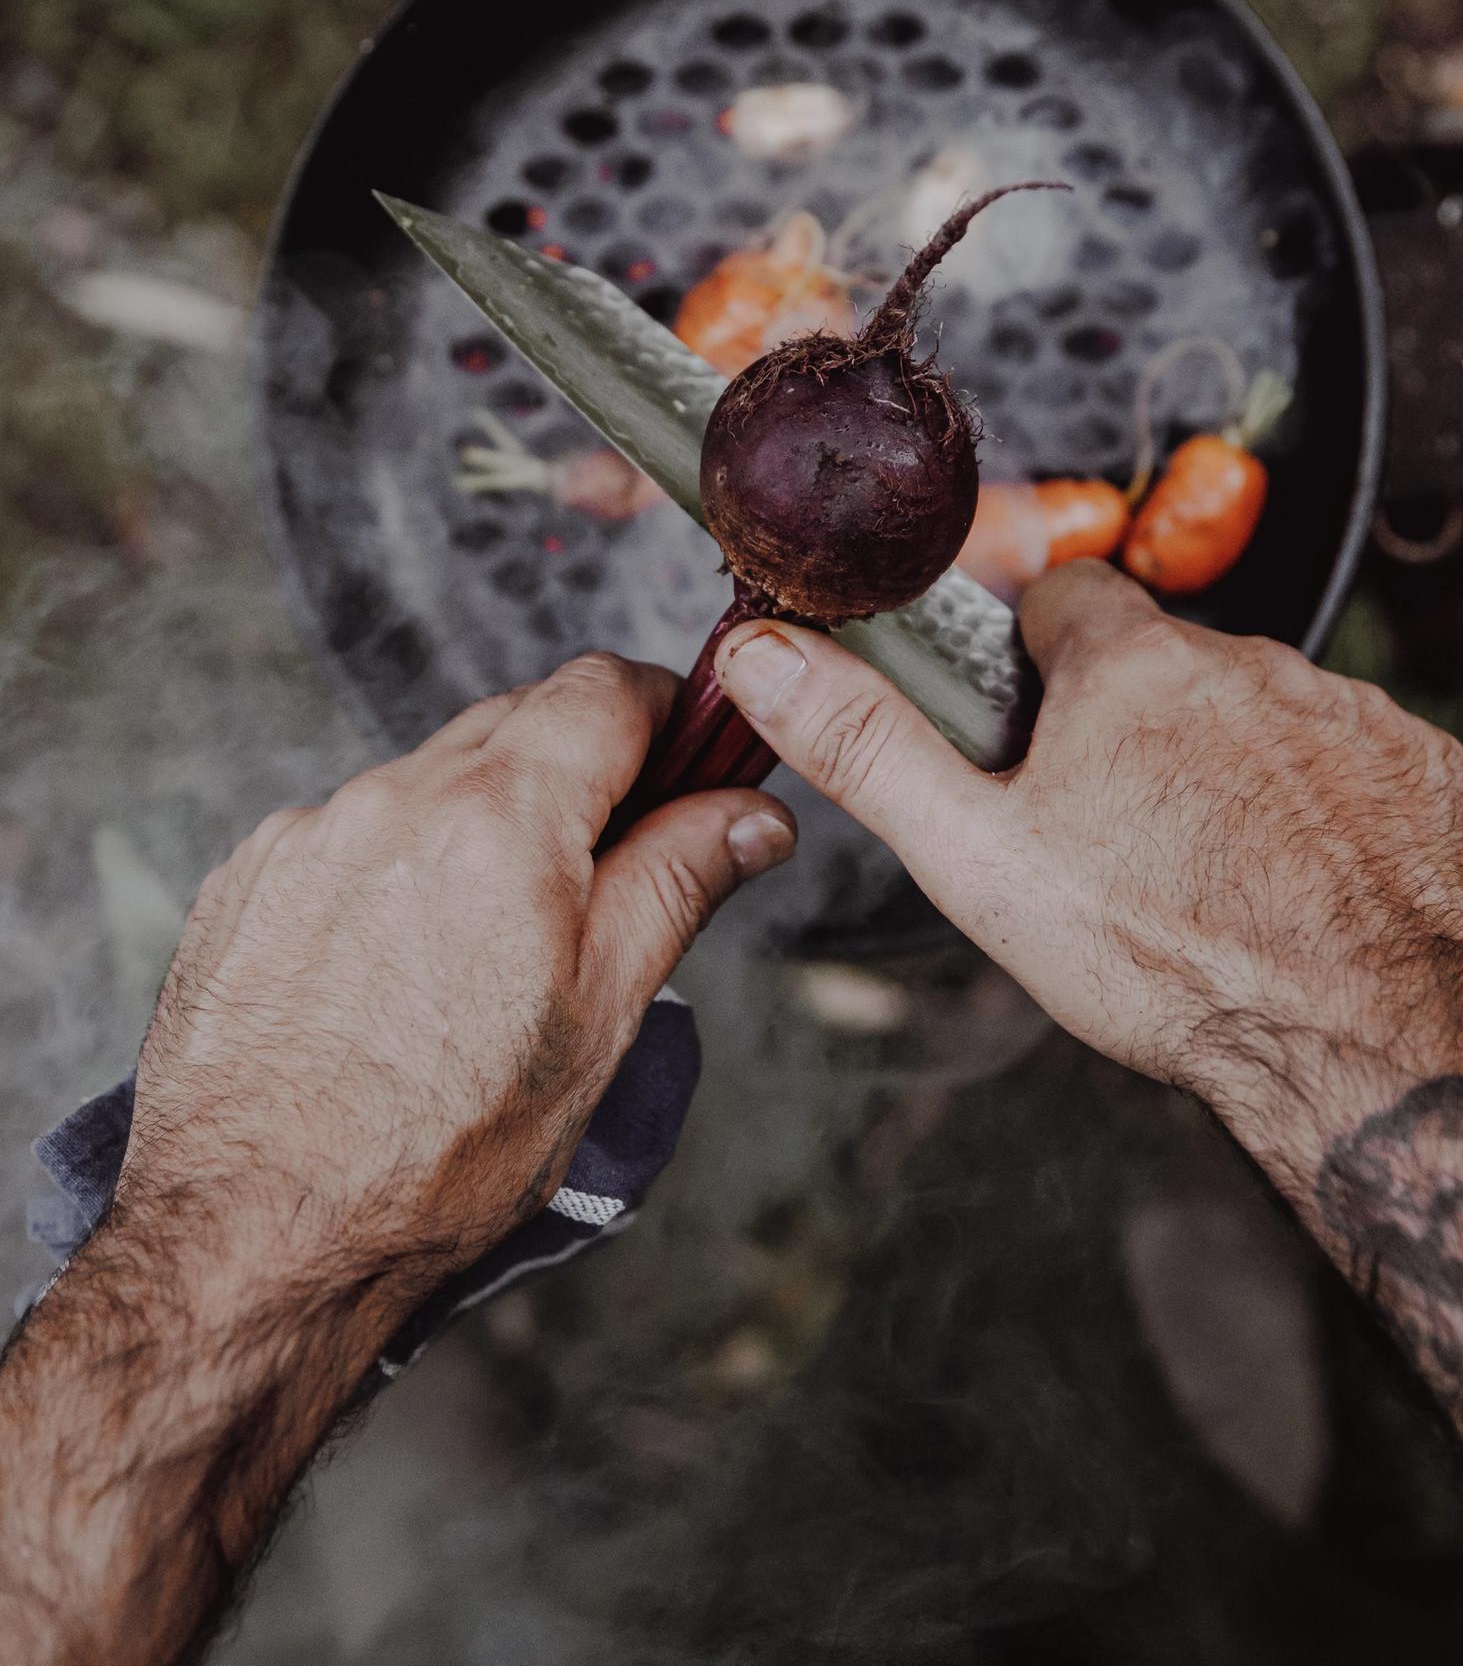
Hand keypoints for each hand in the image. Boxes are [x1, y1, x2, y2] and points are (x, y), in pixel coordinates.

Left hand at [121, 651, 795, 1303]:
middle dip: (582, 770)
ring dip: (484, 822)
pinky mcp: (248, 878)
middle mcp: (394, 798)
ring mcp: (309, 834)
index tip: (694, 761)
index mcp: (498, 818)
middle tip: (614, 869)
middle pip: (520, 719)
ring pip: (432, 777)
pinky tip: (403, 967)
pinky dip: (399, 867)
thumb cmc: (435, 1153)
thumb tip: (751, 811)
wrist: (252, 1238)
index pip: (607, 686)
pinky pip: (353, 830)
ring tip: (491, 950)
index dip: (669, 713)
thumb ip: (678, 882)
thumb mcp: (601, 1017)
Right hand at [714, 561, 1462, 1195]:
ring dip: (1227, 760)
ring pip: (1257, 707)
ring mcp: (1345, 710)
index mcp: (1132, 665)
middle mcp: (1248, 660)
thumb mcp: (977, 859)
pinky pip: (1350, 754)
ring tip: (1206, 873)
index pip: (1068, 597)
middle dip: (1135, 722)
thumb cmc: (1164, 959)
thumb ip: (866, 744)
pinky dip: (1318, 801)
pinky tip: (1293, 880)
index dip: (1038, 659)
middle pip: (1164, 659)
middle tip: (1112, 832)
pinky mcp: (1422, 764)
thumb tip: (763, 656)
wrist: (1358, 1043)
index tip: (1034, 730)